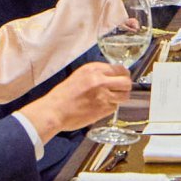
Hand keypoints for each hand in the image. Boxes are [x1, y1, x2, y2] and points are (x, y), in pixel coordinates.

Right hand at [18, 62, 132, 139]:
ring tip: (111, 100)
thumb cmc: (63, 95)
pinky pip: (115, 107)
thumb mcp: (80, 76)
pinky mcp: (103, 108)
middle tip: (120, 91)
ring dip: (120, 98)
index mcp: (94, 69)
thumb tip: (113, 77)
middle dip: (125, 87)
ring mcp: (103, 95)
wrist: (54, 111)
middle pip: (126, 82)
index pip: (120, 69)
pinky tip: (100, 108)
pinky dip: (110, 108)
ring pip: (124, 95)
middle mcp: (100, 80)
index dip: (123, 76)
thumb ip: (97, 74)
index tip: (121, 79)